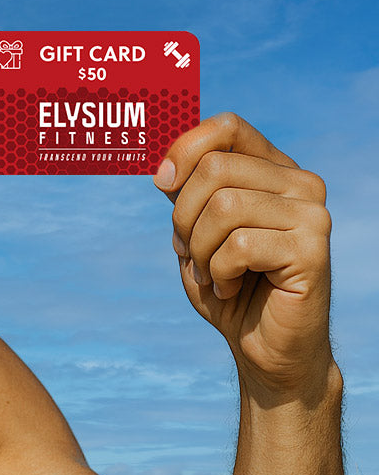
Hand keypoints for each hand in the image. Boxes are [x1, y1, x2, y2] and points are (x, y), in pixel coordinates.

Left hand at [153, 113, 333, 401]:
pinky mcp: (312, 249)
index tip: (162, 184)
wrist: (263, 346)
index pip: (228, 128)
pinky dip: (218, 272)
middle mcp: (300, 183)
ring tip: (211, 272)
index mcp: (273, 171)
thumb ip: (187, 192)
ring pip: (223, 207)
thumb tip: (165, 168)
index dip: (185, 148)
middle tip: (190, 251)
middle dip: (183, 217)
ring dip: (199, 249)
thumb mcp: (195, 230)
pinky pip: (238, 246)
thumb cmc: (228, 285)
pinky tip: (230, 286)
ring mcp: (312, 214)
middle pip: (215, 169)